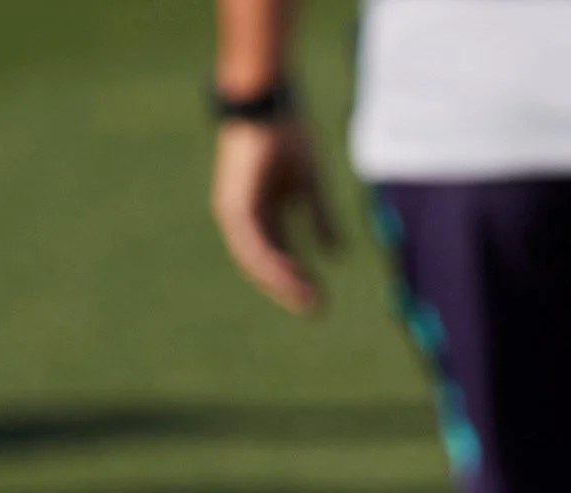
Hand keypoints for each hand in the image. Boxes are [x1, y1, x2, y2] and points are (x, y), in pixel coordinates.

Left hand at [212, 112, 339, 314]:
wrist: (268, 105)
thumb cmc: (288, 136)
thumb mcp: (313, 185)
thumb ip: (322, 218)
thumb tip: (337, 253)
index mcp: (261, 211)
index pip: (278, 253)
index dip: (299, 276)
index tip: (320, 297)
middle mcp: (244, 216)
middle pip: (265, 262)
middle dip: (290, 286)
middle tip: (314, 308)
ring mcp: (236, 211)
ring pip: (256, 259)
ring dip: (281, 281)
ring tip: (305, 299)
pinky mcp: (233, 205)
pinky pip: (250, 243)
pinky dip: (269, 261)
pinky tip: (289, 275)